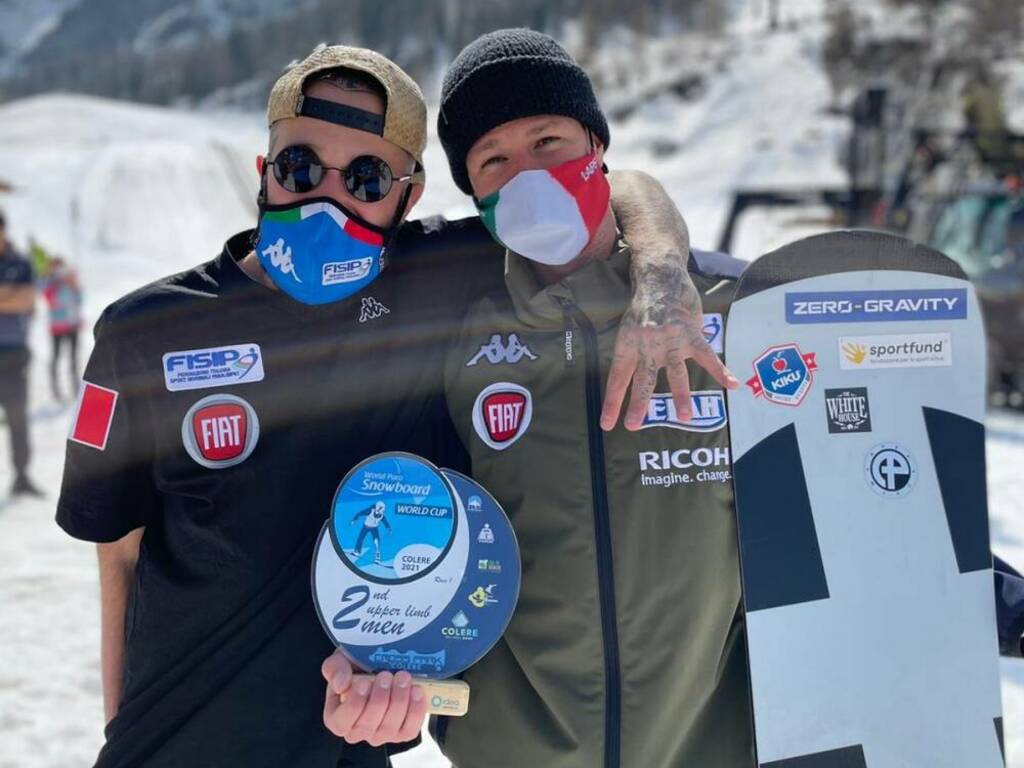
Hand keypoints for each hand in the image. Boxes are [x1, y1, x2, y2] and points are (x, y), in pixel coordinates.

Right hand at [322, 651, 426, 746]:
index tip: (364, 682)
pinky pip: (410, 729)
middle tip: (387, 675)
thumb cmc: (355, 667)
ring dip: (399, 700)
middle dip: (380, 698)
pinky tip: (417, 690)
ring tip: (403, 677)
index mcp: (337, 718)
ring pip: (390, 727)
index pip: (341, 722)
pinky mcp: (402, 733)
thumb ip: (335, 669)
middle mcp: (358, 732)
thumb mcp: (340, 661)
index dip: (354, 705)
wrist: (380, 666)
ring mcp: (381, 734)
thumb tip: (341, 684)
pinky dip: (415, 710)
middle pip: (368, 724)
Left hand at [601, 283, 738, 431]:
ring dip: (680, 395)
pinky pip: (707, 355)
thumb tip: (640, 376)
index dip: (612, 402)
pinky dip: (720, 370)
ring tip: (685, 416)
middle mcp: (647, 344)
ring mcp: (671, 340)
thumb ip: (636, 353)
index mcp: (628, 344)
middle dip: (639, 404)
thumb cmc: (644, 306)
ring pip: (675, 372)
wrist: (660, 277)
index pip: (618, 378)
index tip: (607, 424)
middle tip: (634, 425)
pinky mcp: (691, 334)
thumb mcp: (629, 328)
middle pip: (643, 379)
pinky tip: (733, 385)